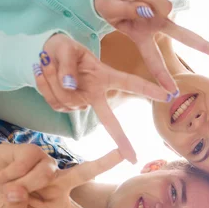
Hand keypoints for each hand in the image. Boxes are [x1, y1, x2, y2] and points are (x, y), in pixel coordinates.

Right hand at [0, 149, 123, 207]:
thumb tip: (18, 192)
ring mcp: (48, 166)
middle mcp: (60, 183)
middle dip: (105, 162)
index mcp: (59, 204)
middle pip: (85, 172)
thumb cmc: (6, 196)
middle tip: (124, 153)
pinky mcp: (35, 151)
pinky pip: (24, 165)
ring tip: (9, 184)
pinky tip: (6, 172)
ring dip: (20, 183)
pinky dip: (10, 173)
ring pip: (42, 175)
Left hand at [37, 34, 170, 162]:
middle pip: (110, 119)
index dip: (148, 89)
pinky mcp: (66, 107)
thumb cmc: (62, 48)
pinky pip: (53, 102)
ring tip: (46, 62)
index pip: (129, 83)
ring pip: (67, 100)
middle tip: (133, 159)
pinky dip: (43, 86)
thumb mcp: (64, 48)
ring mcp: (81, 102)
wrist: (44, 54)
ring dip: (51, 81)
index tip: (167, 95)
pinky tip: (41, 72)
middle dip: (122, 140)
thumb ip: (67, 66)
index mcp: (105, 76)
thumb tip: (69, 86)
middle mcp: (96, 94)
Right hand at [95, 0, 208, 75]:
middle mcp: (159, 25)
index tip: (172, 92)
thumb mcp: (111, 9)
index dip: (162, 76)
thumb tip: (149, 8)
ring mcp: (164, 10)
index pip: (154, 60)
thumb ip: (129, 10)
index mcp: (144, 37)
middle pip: (186, 37)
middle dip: (208, 47)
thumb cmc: (108, 2)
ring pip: (163, 6)